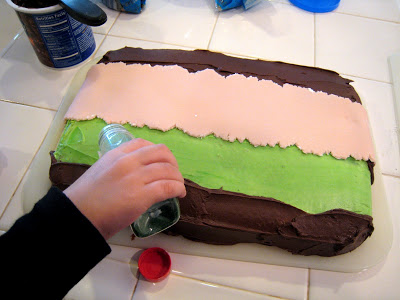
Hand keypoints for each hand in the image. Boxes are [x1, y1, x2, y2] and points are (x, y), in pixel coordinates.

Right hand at [64, 138, 186, 239]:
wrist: (77, 218)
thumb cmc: (85, 200)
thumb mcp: (100, 172)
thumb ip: (117, 168)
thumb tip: (134, 174)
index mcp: (116, 154)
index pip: (143, 144)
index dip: (158, 152)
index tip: (162, 161)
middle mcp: (128, 162)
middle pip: (161, 153)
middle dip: (172, 162)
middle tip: (173, 174)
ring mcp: (135, 178)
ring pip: (168, 170)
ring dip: (178, 178)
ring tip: (178, 186)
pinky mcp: (142, 196)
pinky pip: (168, 186)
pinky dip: (178, 188)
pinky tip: (179, 194)